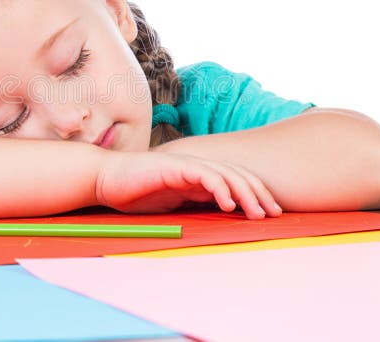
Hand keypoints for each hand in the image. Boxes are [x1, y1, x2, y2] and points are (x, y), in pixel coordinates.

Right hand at [95, 150, 281, 218]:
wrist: (107, 179)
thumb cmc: (135, 193)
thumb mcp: (172, 203)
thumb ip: (195, 203)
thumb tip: (221, 213)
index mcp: (198, 176)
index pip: (235, 181)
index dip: (255, 194)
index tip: (269, 213)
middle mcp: (198, 167)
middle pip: (238, 175)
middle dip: (259, 194)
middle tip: (273, 214)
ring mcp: (187, 164)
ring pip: (227, 174)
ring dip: (245, 193)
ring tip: (256, 212)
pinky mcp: (176, 165)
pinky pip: (204, 175)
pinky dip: (219, 188)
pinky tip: (227, 204)